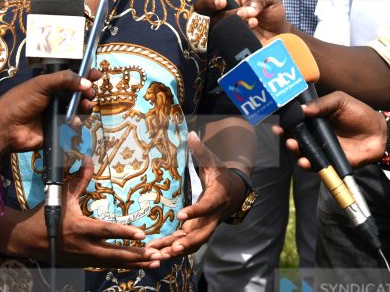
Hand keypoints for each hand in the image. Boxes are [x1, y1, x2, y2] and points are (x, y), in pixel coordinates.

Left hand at [0, 69, 100, 152]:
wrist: (7, 127)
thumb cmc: (21, 101)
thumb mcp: (42, 84)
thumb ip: (65, 79)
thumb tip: (88, 82)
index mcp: (51, 84)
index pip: (72, 77)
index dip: (85, 75)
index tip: (97, 74)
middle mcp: (56, 98)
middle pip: (79, 93)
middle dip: (88, 91)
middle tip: (89, 93)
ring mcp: (58, 114)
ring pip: (79, 109)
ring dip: (85, 106)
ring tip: (84, 105)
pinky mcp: (59, 129)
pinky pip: (74, 125)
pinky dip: (78, 122)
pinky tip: (74, 121)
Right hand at [12, 159, 160, 267]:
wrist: (27, 239)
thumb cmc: (46, 213)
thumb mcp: (63, 194)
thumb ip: (80, 179)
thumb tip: (89, 158)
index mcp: (80, 228)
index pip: (106, 232)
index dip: (124, 233)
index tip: (142, 234)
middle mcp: (84, 247)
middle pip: (114, 254)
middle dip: (136, 255)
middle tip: (157, 255)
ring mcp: (84, 258)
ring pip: (113, 263)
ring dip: (135, 263)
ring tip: (156, 262)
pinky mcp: (84, 264)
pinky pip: (107, 266)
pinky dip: (123, 266)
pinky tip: (139, 265)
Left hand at [149, 132, 244, 258]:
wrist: (234, 193)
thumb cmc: (221, 175)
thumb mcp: (213, 162)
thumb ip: (201, 151)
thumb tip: (191, 134)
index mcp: (216, 198)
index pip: (206, 207)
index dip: (195, 212)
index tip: (180, 215)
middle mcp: (212, 217)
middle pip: (202, 235)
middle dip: (187, 243)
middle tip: (172, 249)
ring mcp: (205, 227)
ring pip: (192, 244)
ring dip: (175, 251)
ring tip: (156, 255)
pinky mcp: (197, 231)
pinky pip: (185, 243)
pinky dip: (171, 250)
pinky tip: (154, 253)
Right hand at [177, 0, 291, 39]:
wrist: (282, 37)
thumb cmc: (273, 13)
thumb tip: (248, 8)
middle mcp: (223, 11)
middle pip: (201, 7)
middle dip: (209, 3)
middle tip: (223, 2)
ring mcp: (224, 28)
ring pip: (213, 22)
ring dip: (229, 17)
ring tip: (251, 18)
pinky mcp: (228, 42)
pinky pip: (222, 38)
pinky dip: (236, 31)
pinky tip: (251, 27)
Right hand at [273, 92, 384, 168]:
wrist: (378, 134)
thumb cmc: (359, 114)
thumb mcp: (340, 101)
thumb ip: (322, 104)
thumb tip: (303, 109)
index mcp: (315, 119)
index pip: (296, 121)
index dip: (286, 122)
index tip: (278, 123)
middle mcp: (315, 135)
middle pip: (295, 137)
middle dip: (286, 137)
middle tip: (285, 136)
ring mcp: (321, 149)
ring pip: (301, 152)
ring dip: (294, 151)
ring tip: (293, 146)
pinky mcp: (329, 162)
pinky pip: (315, 166)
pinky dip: (307, 165)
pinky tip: (305, 161)